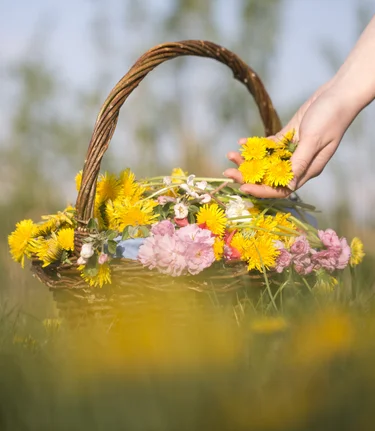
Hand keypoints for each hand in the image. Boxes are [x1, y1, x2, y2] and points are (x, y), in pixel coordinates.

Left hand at [224, 81, 357, 197]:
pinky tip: (242, 142)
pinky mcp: (287, 136)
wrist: (337, 94)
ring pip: (265, 161)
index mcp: (307, 170)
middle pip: (269, 176)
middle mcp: (298, 163)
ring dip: (248, 160)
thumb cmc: (331, 117)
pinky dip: (255, 145)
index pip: (281, 189)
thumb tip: (288, 186)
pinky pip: (268, 146)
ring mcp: (292, 150)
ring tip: (230, 155)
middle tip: (228, 172)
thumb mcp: (314, 140)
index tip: (243, 187)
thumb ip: (300, 162)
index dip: (262, 190)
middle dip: (248, 176)